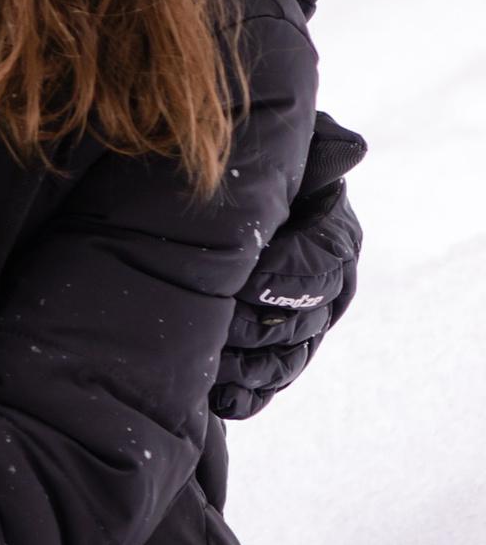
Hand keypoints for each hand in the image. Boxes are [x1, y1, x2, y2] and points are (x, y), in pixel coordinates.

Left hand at [211, 112, 364, 419]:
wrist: (190, 203)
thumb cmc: (239, 162)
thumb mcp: (275, 145)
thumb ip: (311, 147)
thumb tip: (354, 150)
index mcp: (331, 236)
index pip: (325, 264)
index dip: (288, 276)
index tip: (248, 279)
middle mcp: (324, 288)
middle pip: (304, 321)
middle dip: (257, 325)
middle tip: (216, 321)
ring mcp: (298, 328)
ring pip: (286, 360)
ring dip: (248, 365)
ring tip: (210, 363)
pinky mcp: (267, 357)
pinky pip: (265, 387)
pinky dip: (245, 396)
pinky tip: (220, 399)